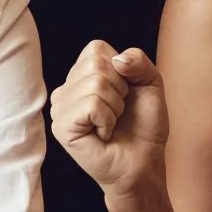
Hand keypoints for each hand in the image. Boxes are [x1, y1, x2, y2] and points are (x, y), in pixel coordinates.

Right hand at [51, 42, 170, 199]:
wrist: (144, 163)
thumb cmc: (144, 126)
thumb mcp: (151, 83)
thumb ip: (139, 61)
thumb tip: (118, 59)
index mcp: (81, 74)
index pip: (96, 48)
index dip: (121, 70)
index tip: (125, 94)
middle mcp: (66, 89)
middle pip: (95, 64)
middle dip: (119, 89)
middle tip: (118, 113)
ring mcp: (60, 108)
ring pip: (95, 83)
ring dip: (115, 107)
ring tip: (111, 124)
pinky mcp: (61, 127)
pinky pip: (91, 105)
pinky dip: (107, 120)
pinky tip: (103, 134)